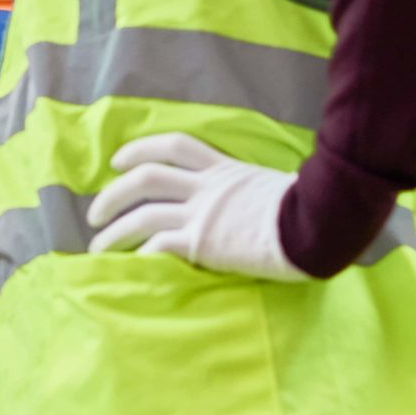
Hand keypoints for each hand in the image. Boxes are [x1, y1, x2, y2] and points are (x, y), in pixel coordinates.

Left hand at [85, 133, 306, 281]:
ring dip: (114, 232)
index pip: (176, 146)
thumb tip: (255, 200)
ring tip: (97, 248)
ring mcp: (204, 214)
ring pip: (143, 214)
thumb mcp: (275, 186)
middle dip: (113, 193)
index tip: (119, 160)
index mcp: (224, 170)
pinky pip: (160, 246)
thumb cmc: (310, 209)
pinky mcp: (205, 243)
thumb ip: (252, 190)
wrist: (321, 224)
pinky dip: (140, 256)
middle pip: (146, 177)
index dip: (141, 148)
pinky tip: (130, 268)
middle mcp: (208, 188)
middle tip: (94, 213)